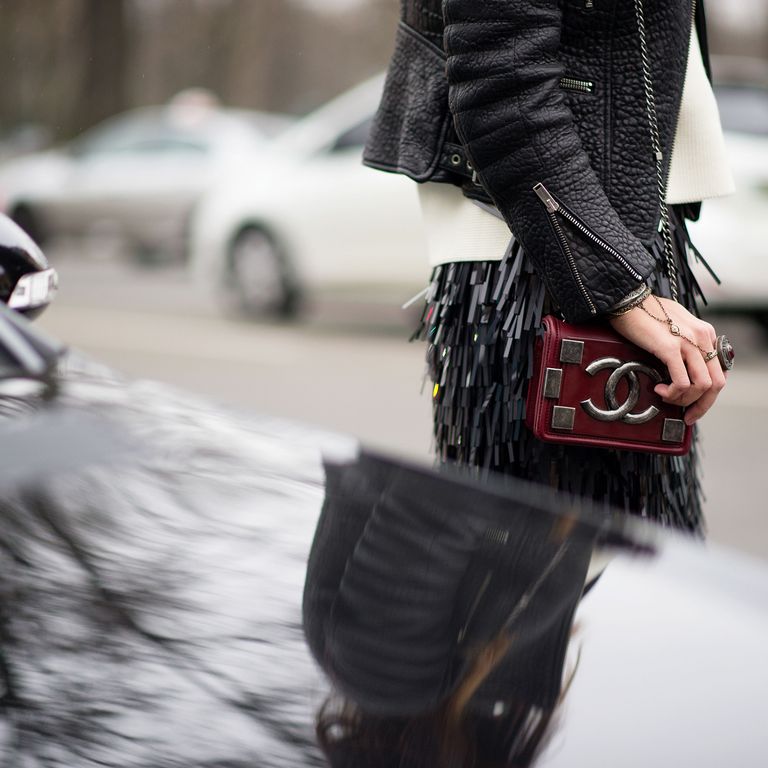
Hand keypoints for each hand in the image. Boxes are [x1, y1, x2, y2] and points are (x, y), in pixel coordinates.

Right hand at [608, 296, 725, 425]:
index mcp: (706, 333)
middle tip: (686, 414)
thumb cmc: (645, 312)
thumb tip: (683, 365)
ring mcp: (688, 343)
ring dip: (684, 399)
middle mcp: (702, 337)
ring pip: (701, 385)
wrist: (628, 300)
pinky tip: (659, 389)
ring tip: (666, 396)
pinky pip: (681, 381)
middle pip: (715, 383)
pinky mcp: (670, 348)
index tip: (694, 404)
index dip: (708, 394)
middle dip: (701, 404)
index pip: (719, 371)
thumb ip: (686, 342)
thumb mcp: (676, 325)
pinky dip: (673, 393)